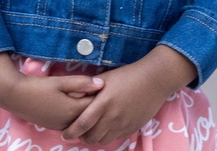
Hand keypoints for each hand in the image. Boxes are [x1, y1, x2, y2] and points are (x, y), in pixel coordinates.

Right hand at [0, 54, 101, 130]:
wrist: (15, 97)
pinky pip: (72, 122)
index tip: (110, 87)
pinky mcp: (55, 125)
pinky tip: (77, 104)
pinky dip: (77, 114)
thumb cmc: (38, 87)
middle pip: (90, 116)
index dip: (104, 97)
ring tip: (92, 97)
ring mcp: (62, 126)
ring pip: (81, 120)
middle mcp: (70, 122)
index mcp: (73, 111)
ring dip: (87, 110)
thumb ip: (81, 83)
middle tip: (105, 92)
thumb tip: (102, 83)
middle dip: (98, 106)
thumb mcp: (60, 82)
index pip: (96, 107)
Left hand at [62, 45, 194, 144]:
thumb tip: (74, 97)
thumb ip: (90, 90)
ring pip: (103, 140)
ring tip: (89, 132)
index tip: (64, 134)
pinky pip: (115, 138)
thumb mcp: (105, 79)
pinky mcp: (131, 128)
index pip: (83, 123)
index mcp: (104, 102)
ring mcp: (123, 124)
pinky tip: (104, 129)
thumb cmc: (127, 75)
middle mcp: (113, 116)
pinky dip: (106, 136)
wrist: (153, 81)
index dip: (72, 131)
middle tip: (76, 133)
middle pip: (92, 136)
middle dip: (81, 137)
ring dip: (94, 138)